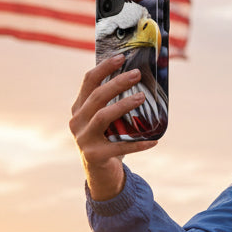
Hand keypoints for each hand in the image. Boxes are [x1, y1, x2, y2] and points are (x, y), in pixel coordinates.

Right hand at [69, 54, 160, 199]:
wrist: (100, 174)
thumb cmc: (108, 140)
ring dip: (123, 105)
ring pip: (103, 116)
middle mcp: (76, 121)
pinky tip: (154, 141)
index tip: (122, 57)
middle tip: (137, 74)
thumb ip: (113, 103)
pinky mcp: (95, 156)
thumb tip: (141, 80)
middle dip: (117, 83)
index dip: (104, 67)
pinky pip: (119, 147)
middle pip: (97, 96)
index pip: (89, 81)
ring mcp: (83, 139)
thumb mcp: (106, 119)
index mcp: (78, 108)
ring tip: (142, 98)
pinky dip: (138, 144)